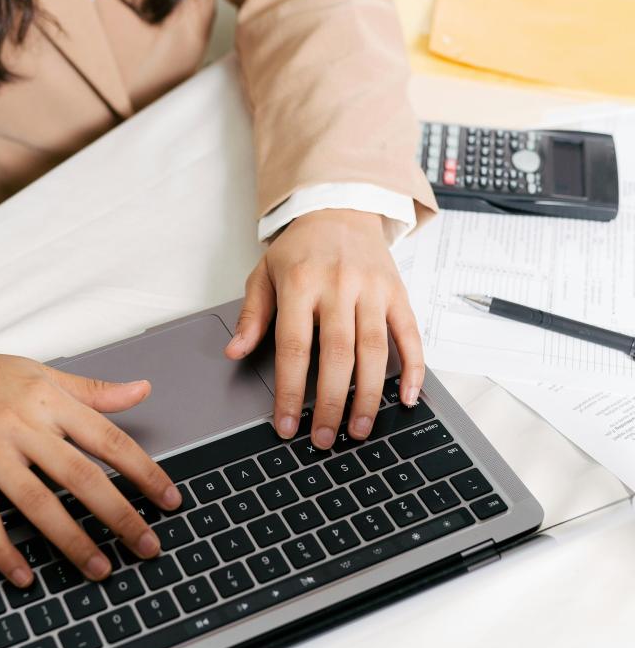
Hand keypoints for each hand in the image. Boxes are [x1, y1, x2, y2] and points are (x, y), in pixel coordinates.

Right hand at [0, 326, 181, 586]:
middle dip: (119, 516)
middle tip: (147, 546)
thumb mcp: (41, 373)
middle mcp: (21, 426)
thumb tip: (141, 390)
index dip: (144, 473)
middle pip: (80, 477)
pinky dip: (4, 552)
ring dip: (73, 541)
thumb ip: (92, 391)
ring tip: (101, 568)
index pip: (108, 440)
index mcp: (48, 401)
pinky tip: (26, 575)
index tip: (169, 499)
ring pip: (38, 504)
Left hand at [225, 209, 422, 447]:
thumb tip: (234, 352)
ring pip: (374, 350)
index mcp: (299, 283)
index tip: (287, 426)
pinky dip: (412, 368)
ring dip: (368, 395)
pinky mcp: (398, 293)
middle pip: (337, 355)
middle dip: (331, 403)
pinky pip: (409, 334)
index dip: (291, 392)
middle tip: (325, 439)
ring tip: (359, 429)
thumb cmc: (299, 249)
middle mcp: (338, 286)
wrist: (340, 208)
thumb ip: (252, 316)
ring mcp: (372, 290)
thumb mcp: (264, 274)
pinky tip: (407, 398)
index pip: (294, 348)